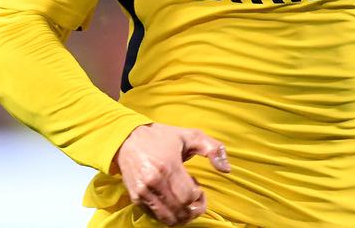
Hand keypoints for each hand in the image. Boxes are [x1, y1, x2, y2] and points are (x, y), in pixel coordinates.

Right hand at [114, 123, 231, 225]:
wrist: (128, 139)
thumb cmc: (162, 137)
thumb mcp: (191, 135)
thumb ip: (213, 149)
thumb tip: (227, 169)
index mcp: (168, 166)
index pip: (188, 197)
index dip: (199, 198)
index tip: (200, 189)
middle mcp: (153, 182)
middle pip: (180, 211)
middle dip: (194, 209)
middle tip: (196, 198)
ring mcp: (142, 192)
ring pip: (168, 219)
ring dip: (182, 215)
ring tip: (185, 201)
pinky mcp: (135, 198)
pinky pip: (156, 216)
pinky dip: (168, 214)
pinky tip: (172, 200)